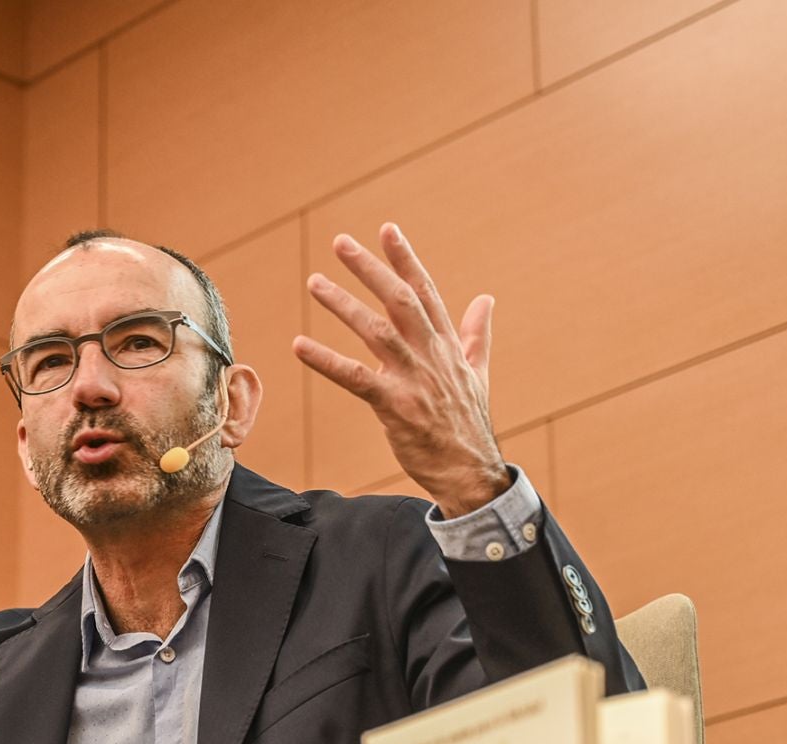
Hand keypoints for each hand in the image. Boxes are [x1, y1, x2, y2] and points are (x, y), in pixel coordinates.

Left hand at [293, 222, 508, 516]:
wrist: (471, 472)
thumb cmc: (468, 424)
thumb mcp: (479, 373)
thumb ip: (477, 334)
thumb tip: (486, 299)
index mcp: (448, 345)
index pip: (425, 292)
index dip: (405, 259)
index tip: (387, 229)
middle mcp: (431, 355)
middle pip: (399, 300)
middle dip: (370, 269)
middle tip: (340, 243)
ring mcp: (414, 379)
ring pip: (376, 331)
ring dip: (343, 305)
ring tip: (314, 283)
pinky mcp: (395, 406)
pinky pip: (355, 378)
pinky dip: (326, 360)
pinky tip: (300, 345)